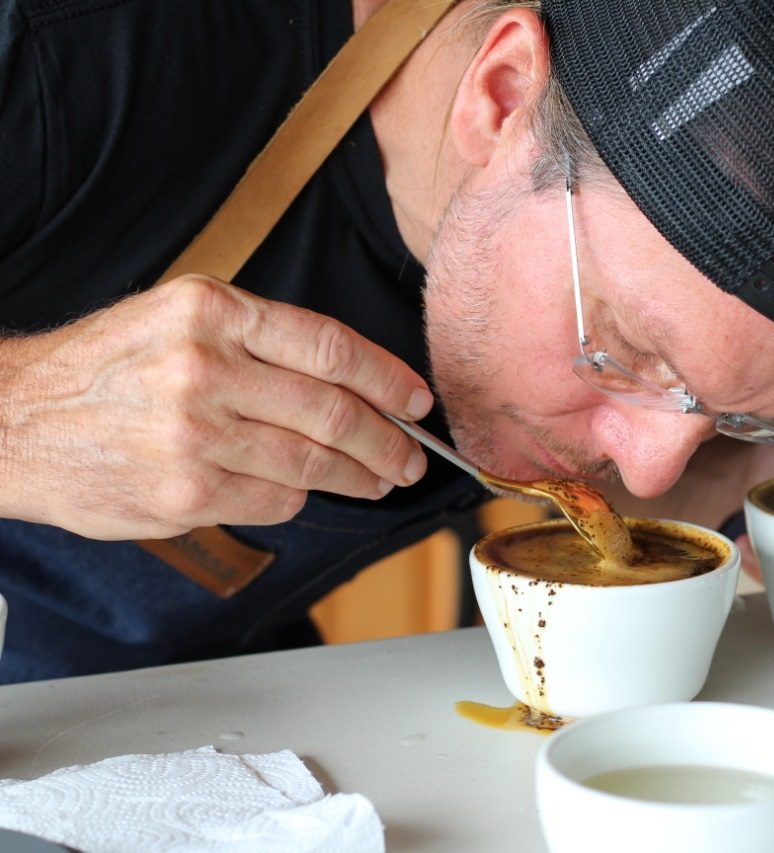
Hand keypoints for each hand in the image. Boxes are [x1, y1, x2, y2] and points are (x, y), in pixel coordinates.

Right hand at [0, 275, 430, 539]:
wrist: (15, 421)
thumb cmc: (106, 369)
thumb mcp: (176, 319)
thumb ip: (259, 341)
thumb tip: (353, 382)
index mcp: (211, 311)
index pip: (330, 346)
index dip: (387, 377)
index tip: (416, 399)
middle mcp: (205, 368)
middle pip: (333, 411)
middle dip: (388, 439)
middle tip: (412, 454)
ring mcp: (195, 435)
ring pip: (312, 463)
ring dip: (361, 475)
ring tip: (381, 478)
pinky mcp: (186, 493)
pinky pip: (276, 499)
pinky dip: (300, 498)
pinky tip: (307, 492)